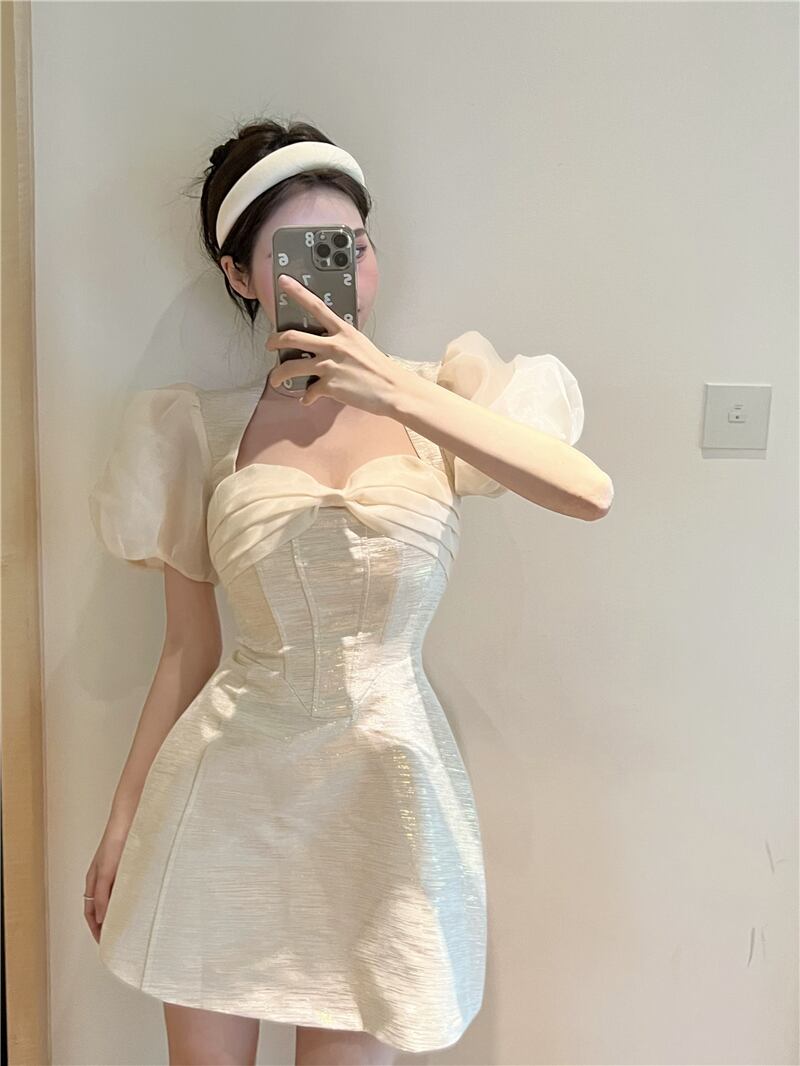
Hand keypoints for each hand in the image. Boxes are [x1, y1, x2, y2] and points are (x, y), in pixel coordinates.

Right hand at [84, 822, 129, 942]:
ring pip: (116, 900)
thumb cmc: (114, 841)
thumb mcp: (106, 871)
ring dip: (119, 912)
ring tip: (130, 926)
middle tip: (118, 939)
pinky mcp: (130, 868)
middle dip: (107, 924)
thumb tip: (101, 918)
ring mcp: (117, 873)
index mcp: (93, 881)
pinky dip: (130, 900)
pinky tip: (140, 905)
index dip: (95, 928)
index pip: (90, 912)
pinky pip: (128, 889)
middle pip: (102, 908)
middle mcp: (103, 879)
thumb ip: (102, 895)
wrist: (130, 820)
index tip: (104, 943)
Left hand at [265, 274, 404, 414]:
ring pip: (291, 366)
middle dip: (274, 340)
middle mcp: (333, 345)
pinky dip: (306, 397)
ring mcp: (329, 365)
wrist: (392, 389)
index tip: (283, 281)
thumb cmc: (379, 368)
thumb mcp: (360, 345)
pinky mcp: (328, 385)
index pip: (316, 306)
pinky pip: (308, 391)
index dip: (297, 292)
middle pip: (292, 337)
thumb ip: (341, 342)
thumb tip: (324, 347)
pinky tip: (307, 399)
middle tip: (269, 344)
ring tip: (275, 379)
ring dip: (278, 374)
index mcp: (343, 331)